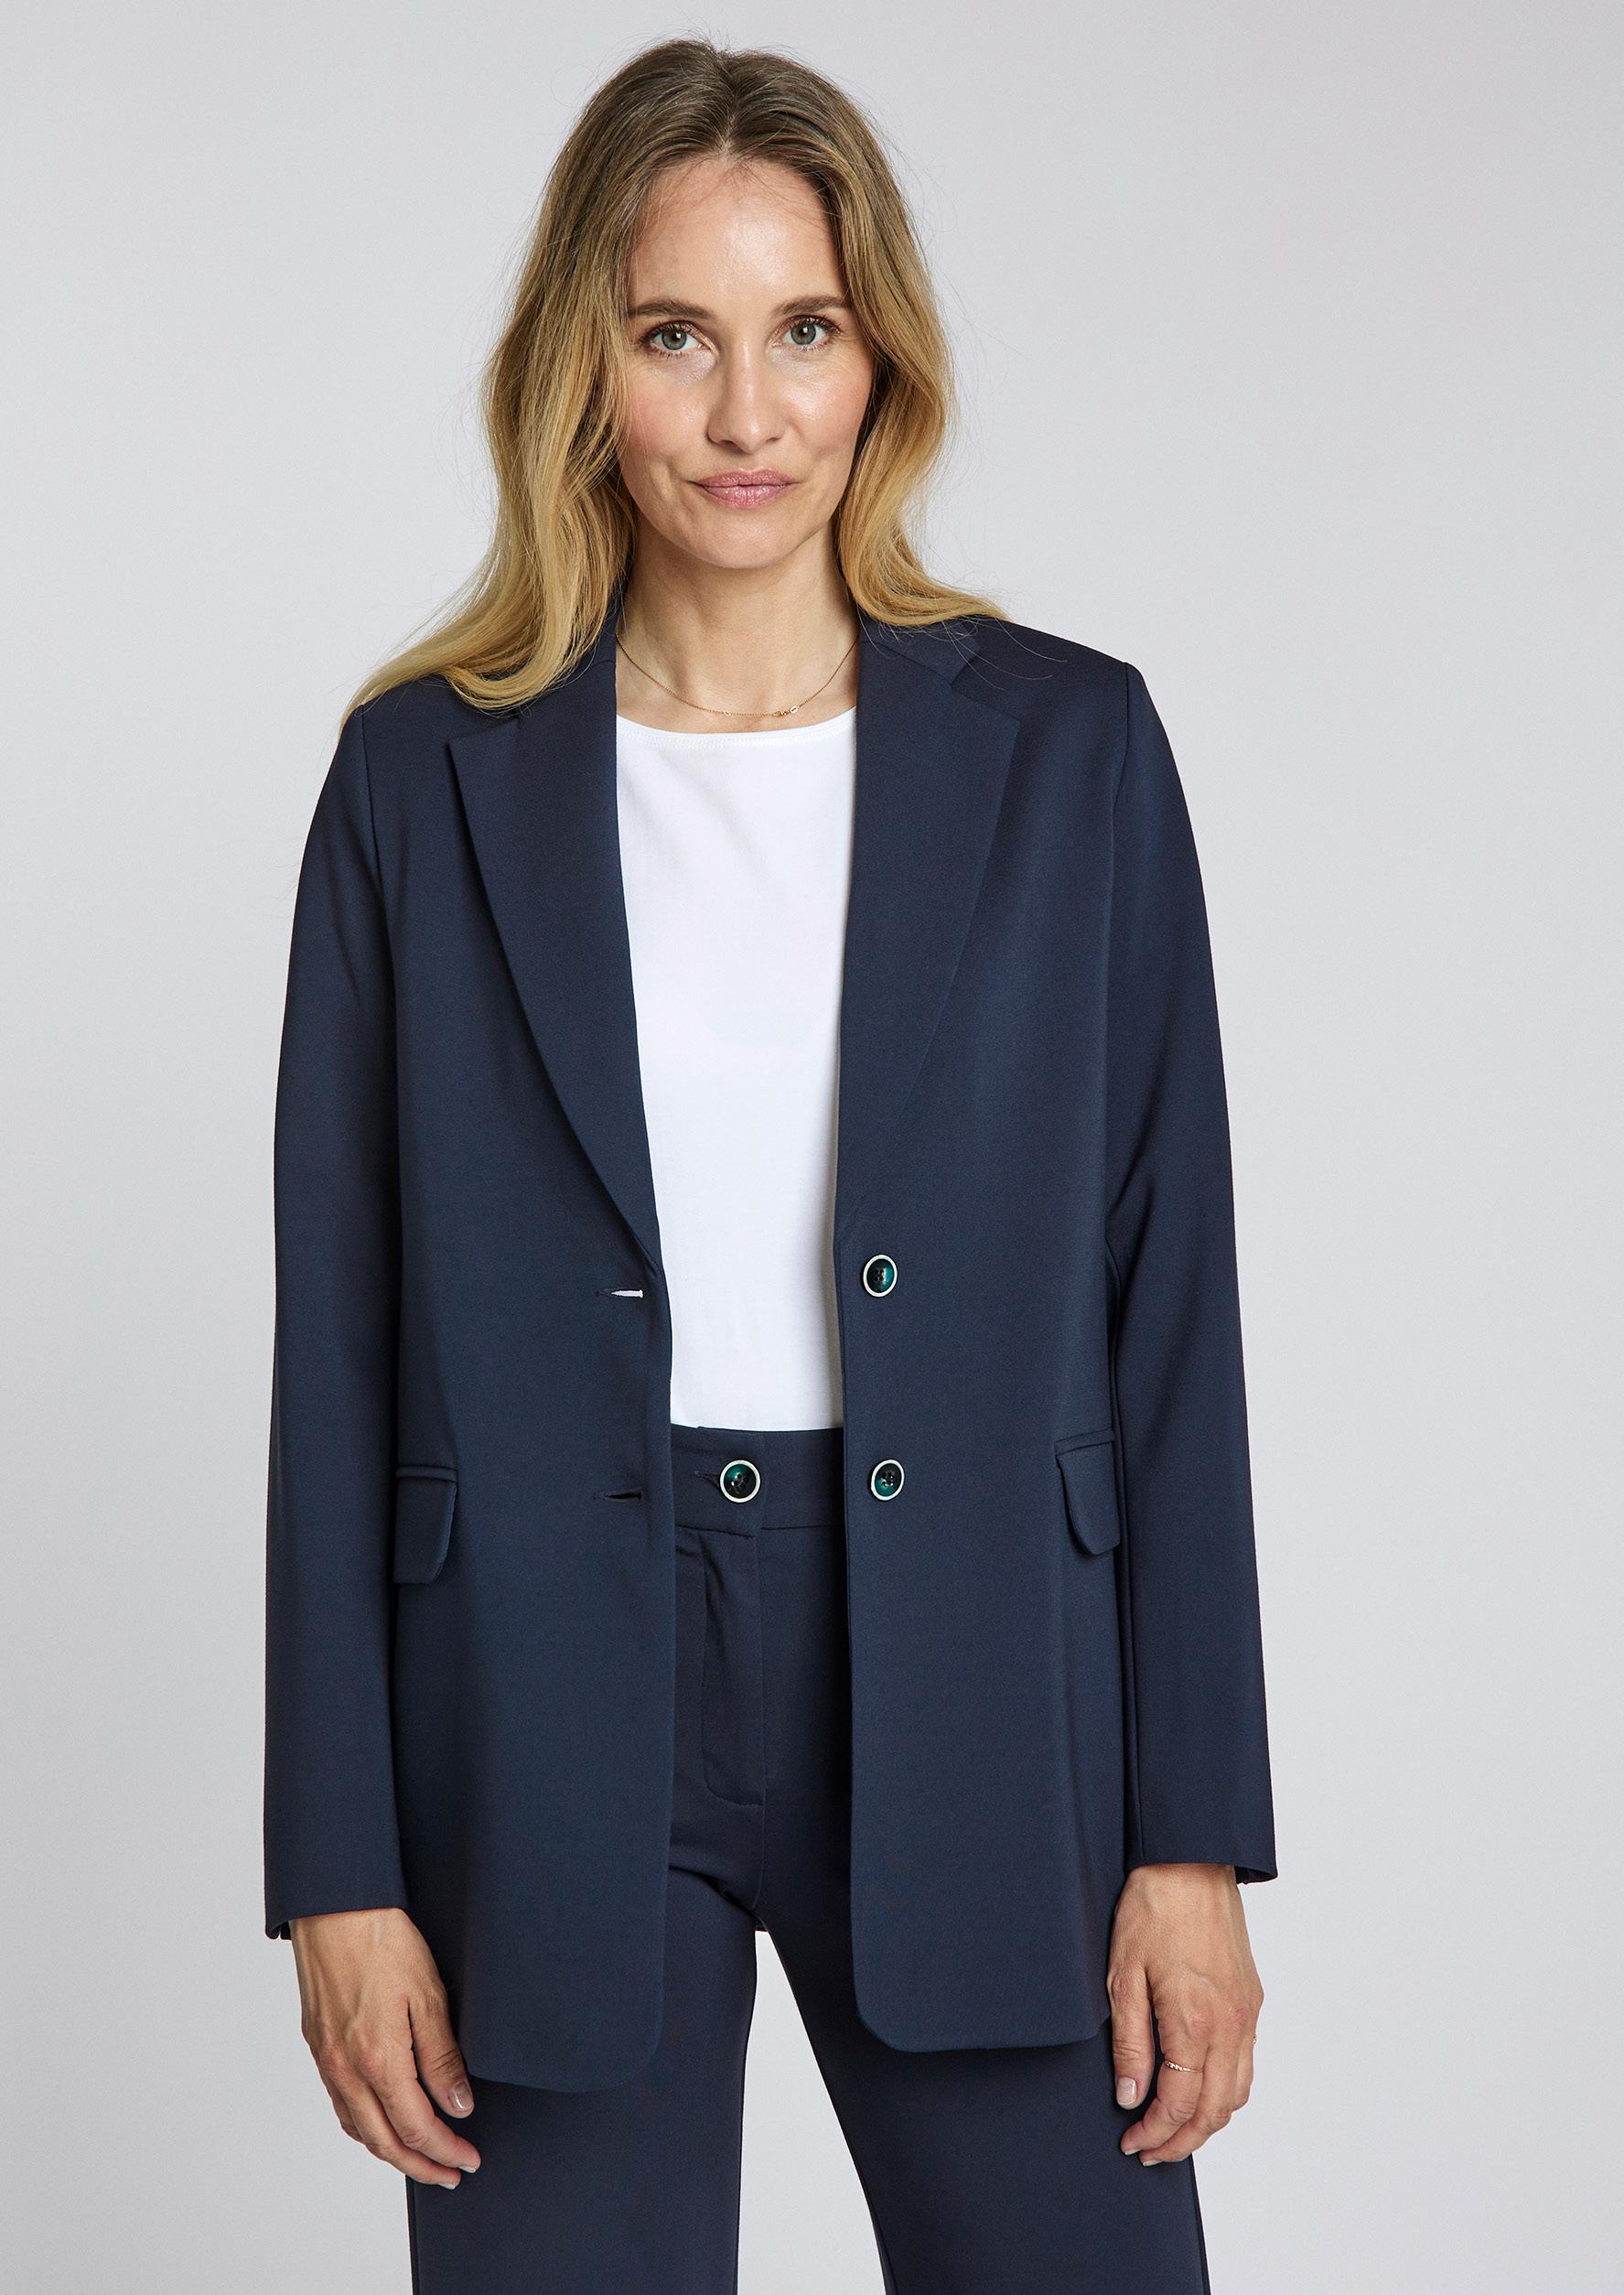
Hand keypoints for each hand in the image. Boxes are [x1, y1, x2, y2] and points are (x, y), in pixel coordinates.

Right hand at [290, 1906, 481, 2188]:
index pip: (417, 2128)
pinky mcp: (317, 2046)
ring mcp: (326, 2060)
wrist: (334, 1907)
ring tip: (422, 2157)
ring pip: (358, 2129)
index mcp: (378, 2060)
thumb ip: (442, 2057)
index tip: (469, 2160)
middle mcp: (346, 2069)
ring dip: (391, 2151)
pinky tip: (382, 2121)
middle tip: (451, 2174)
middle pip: (385, 2142)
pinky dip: (365, 2126)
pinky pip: (341, 2105)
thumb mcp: (429, 1995)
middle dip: (421, 2166)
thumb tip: (459, 2106)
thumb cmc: (383, 1941)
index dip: (445, 2151)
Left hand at [1106, 1862, 1262, 2164]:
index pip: (1179, 2104)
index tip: (1131, 2142)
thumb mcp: (1122, 1975)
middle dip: (1181, 2141)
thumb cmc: (1151, 1910)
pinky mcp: (1252, 2001)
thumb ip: (1129, 2042)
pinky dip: (1225, 2092)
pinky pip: (1246, 2065)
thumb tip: (1130, 2097)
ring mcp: (1247, 2014)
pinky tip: (1199, 2090)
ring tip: (1172, 2130)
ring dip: (1207, 2122)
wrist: (1191, 1862)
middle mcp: (1230, 2024)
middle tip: (1149, 2151)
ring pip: (1237, 2094)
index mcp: (1194, 2020)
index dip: (1154, 2133)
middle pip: (1214, 2111)